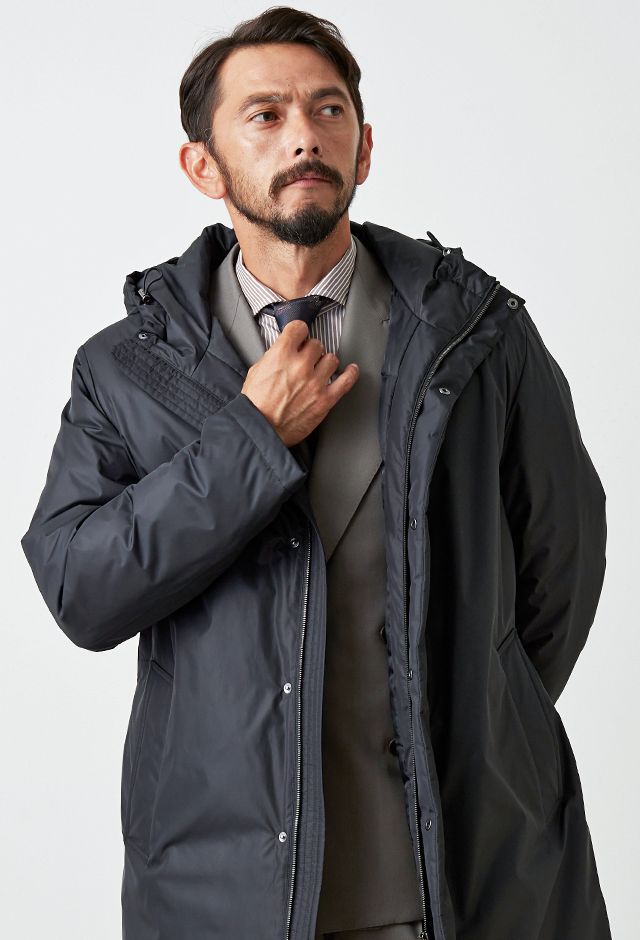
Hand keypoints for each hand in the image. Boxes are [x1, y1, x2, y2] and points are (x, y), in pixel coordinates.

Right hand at [240, 319, 359, 447]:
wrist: (260, 430)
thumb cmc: (255, 405)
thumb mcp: (256, 371)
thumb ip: (273, 357)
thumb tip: (283, 352)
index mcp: (281, 355)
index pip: (299, 328)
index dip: (299, 331)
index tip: (300, 336)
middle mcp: (301, 365)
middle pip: (316, 344)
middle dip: (311, 350)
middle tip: (306, 359)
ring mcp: (315, 382)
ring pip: (331, 359)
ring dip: (325, 362)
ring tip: (320, 369)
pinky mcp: (325, 399)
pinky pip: (346, 380)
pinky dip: (351, 373)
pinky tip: (350, 370)